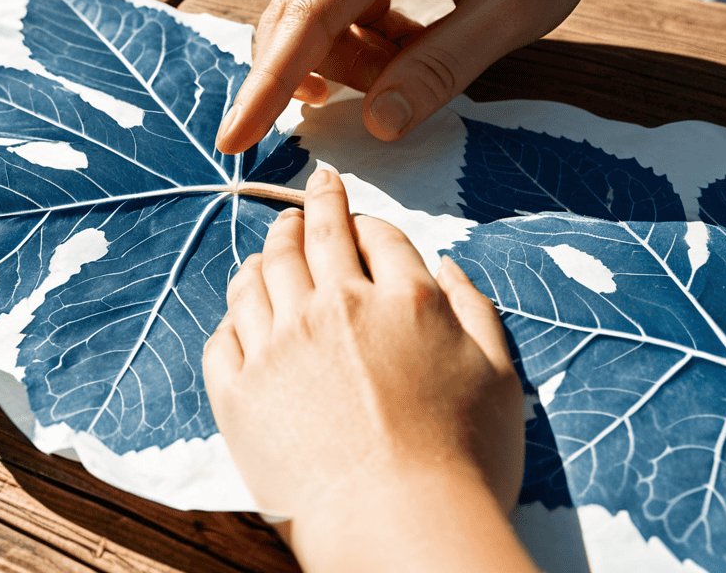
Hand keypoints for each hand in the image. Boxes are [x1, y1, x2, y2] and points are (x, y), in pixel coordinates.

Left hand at [203, 168, 527, 570]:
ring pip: (260, 275)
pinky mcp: (240, 392)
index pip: (376, 234)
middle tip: (307, 195)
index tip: (356, 215)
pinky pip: (225, 334)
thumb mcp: (500, 377)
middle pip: (313, 236)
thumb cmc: (463, 463)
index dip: (365, 219)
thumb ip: (476, 310)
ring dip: (266, 249)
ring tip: (269, 242)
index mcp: (401, 299)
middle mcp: (335, 307)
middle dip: (311, 207)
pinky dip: (233, 311)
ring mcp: (280, 347)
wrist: (400, 530)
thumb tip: (448, 266)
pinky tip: (240, 307)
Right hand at [213, 0, 682, 153]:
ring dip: (360, 64)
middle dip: (320, 78)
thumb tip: (375, 125)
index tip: (233, 140)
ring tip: (427, 60)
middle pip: (300, 19)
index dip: (267, 87)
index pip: (307, 19)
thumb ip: (439, 71)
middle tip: (367, 113)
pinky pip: (350, 14)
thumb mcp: (510, 15)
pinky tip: (419, 44)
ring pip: (325, 23)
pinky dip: (375, 48)